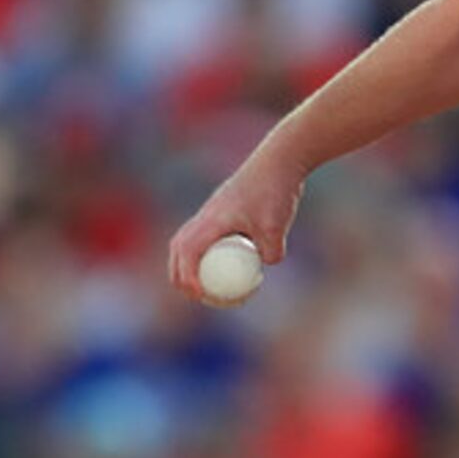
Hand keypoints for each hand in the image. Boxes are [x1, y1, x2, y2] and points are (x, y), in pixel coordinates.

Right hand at [167, 152, 303, 303]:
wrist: (280, 161)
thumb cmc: (275, 190)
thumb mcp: (277, 225)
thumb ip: (272, 251)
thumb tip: (266, 265)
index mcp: (212, 219)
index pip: (188, 252)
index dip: (188, 276)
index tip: (199, 294)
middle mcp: (206, 216)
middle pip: (178, 249)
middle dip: (180, 275)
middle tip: (195, 296)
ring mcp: (212, 213)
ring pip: (185, 242)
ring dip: (187, 265)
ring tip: (203, 288)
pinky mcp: (221, 212)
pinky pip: (200, 237)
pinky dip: (201, 254)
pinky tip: (221, 269)